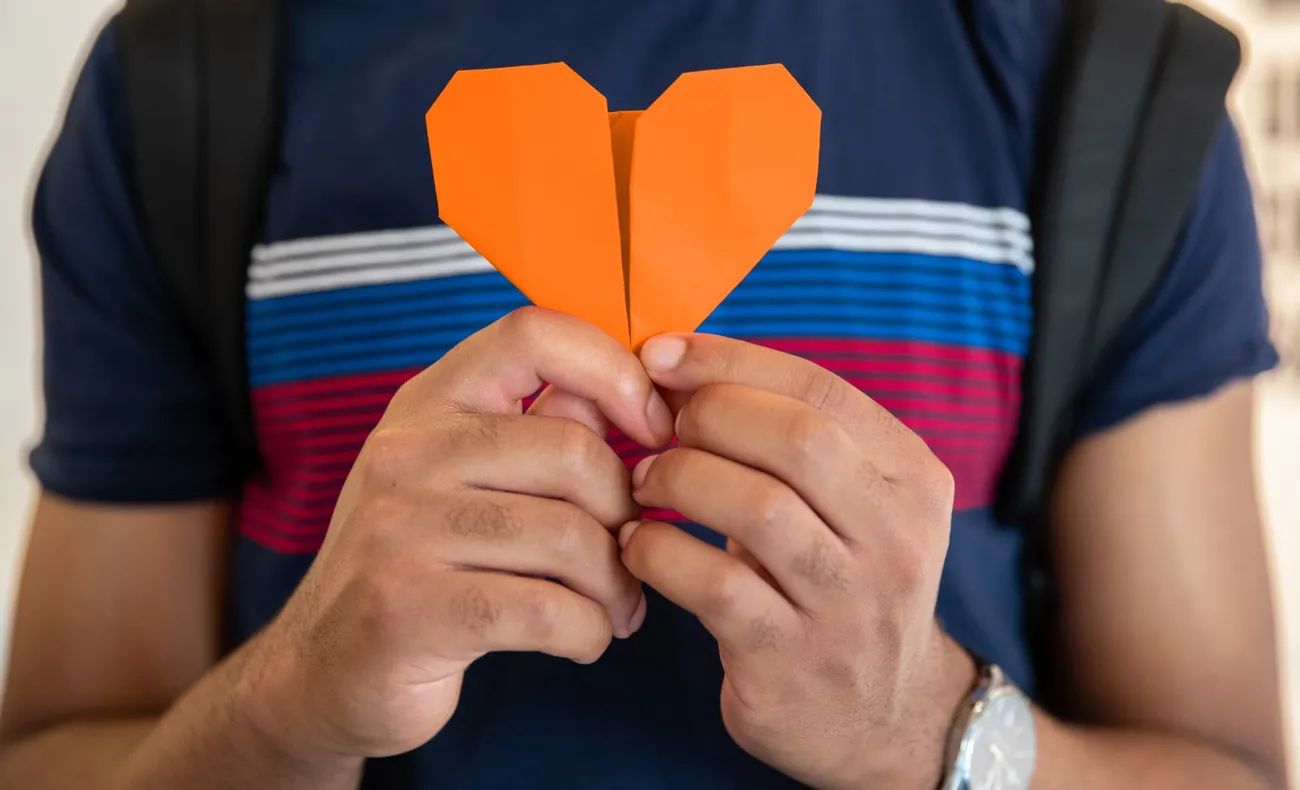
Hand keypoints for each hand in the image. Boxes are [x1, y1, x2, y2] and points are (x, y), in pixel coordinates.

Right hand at [242, 308, 674, 763]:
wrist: (323, 671)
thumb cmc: (422, 567)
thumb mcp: (466, 480)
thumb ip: (541, 431)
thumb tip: (634, 395)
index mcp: (428, 403)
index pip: (534, 334)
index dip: (615, 372)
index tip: (653, 431)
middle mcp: (405, 452)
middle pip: (574, 452)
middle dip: (627, 516)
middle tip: (633, 559)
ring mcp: (399, 529)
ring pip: (571, 538)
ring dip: (615, 587)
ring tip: (614, 609)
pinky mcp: (409, 609)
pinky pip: (548, 610)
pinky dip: (589, 633)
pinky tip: (582, 640)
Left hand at [620, 334, 974, 789]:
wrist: (883, 716)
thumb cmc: (840, 584)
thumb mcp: (853, 506)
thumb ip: (792, 438)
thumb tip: (679, 364)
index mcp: (912, 478)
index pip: (822, 389)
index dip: (730, 360)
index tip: (663, 355)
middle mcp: (896, 537)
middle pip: (798, 439)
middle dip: (709, 415)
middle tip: (659, 426)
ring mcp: (848, 603)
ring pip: (757, 508)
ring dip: (679, 478)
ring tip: (644, 480)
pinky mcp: (792, 657)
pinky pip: (713, 585)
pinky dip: (657, 551)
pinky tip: (635, 544)